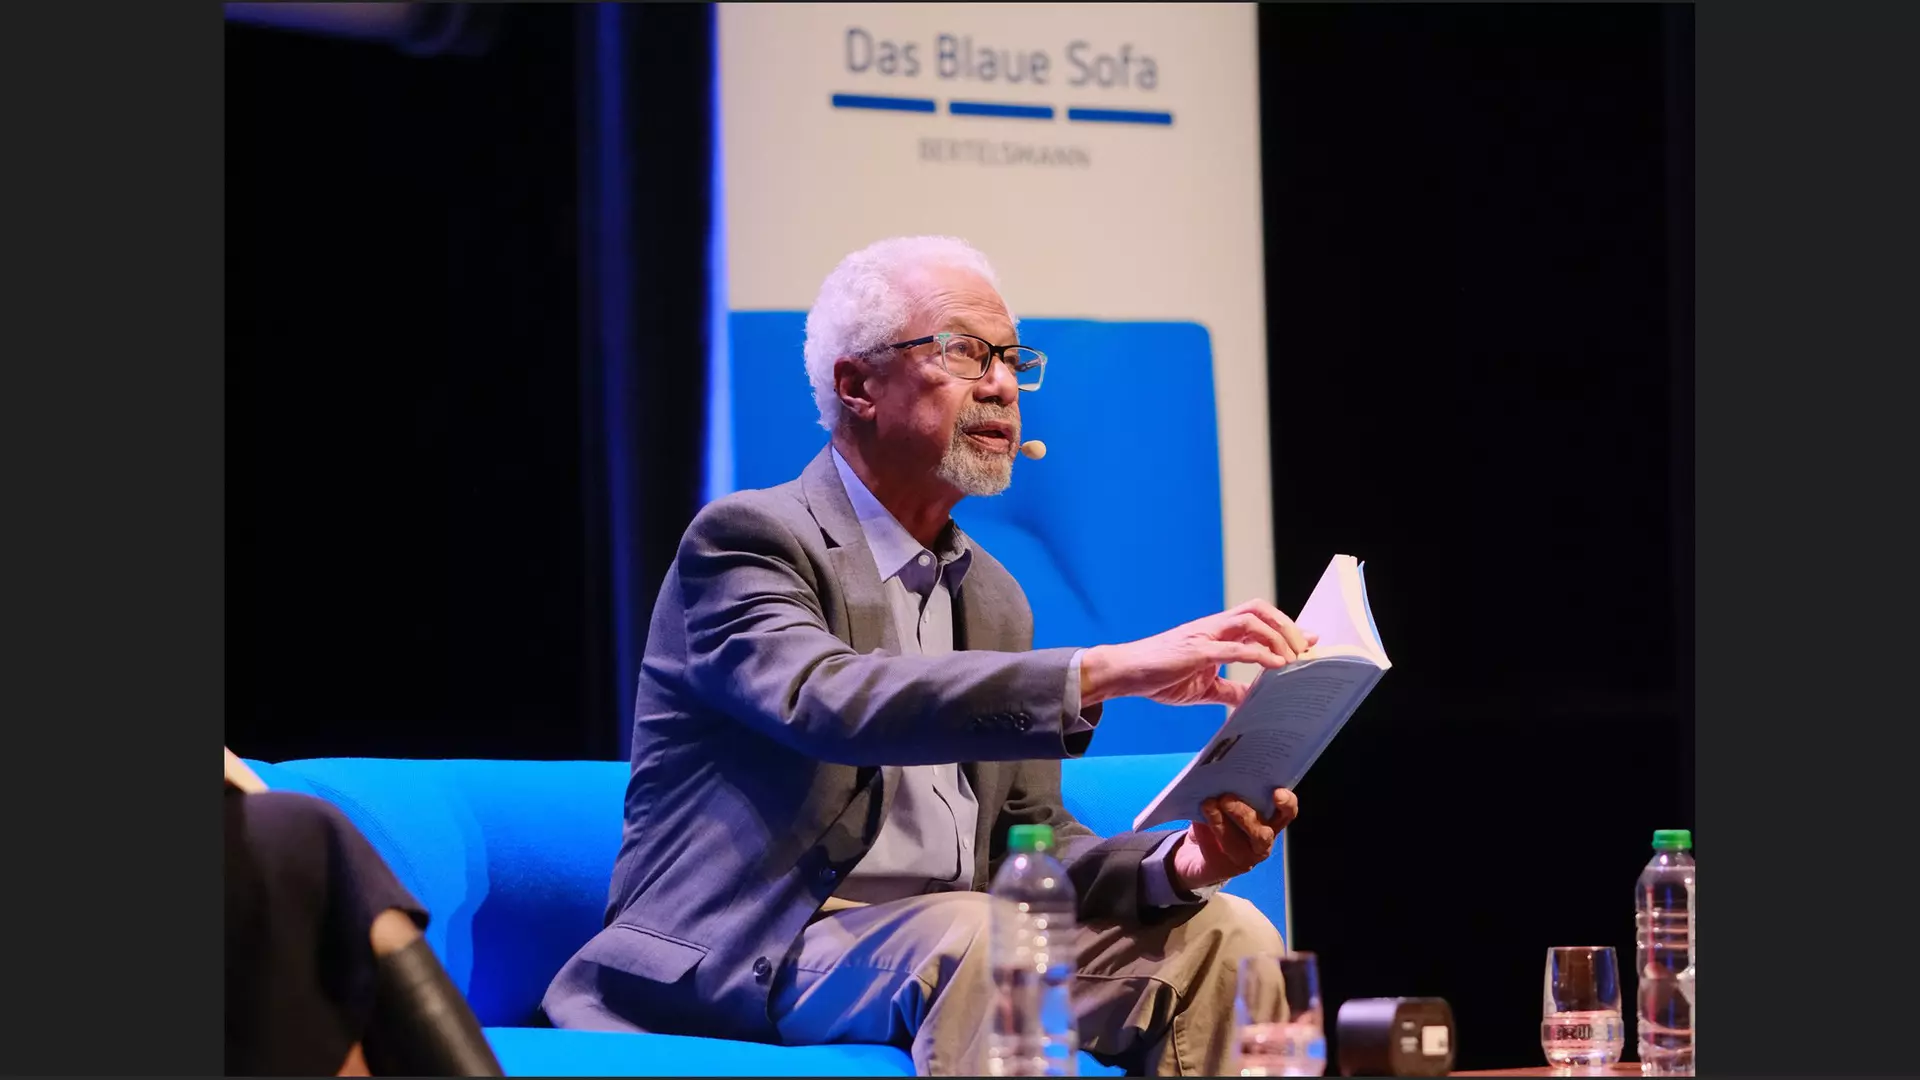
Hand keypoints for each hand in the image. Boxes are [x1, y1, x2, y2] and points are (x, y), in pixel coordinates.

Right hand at [1079, 600, 1316, 707]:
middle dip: (1287, 625)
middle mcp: (1213, 627)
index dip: (1284, 625)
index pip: (1256, 618)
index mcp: (1215, 632)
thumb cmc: (1158, 675)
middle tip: (1306, 647)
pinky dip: (1260, 655)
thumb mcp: (1203, 687)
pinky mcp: (1196, 651)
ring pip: (1251, 621)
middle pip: (1258, 610)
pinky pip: (1234, 648)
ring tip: (1295, 658)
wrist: (1124, 672)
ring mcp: (1205, 636)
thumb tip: (1252, 701)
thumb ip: (1229, 690)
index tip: (1308, 639)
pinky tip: (1278, 666)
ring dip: (1278, 637)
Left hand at [1170, 788, 1299, 892]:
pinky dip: (1211, 832)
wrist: (1196, 852)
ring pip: (1241, 843)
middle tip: (1226, 798)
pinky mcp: (1231, 867)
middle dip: (1244, 814)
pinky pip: (1222, 850)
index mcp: (1270, 818)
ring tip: (1208, 805)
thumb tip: (1219, 777)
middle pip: (1263, 831)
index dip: (1286, 802)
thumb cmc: (1216, 817)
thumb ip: (1227, 790)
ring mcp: (1250, 856)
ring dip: (1224, 823)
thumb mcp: (1223, 801)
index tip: (1276, 792)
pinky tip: (1200, 821)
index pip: (1286, 811)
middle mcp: (1264, 838)